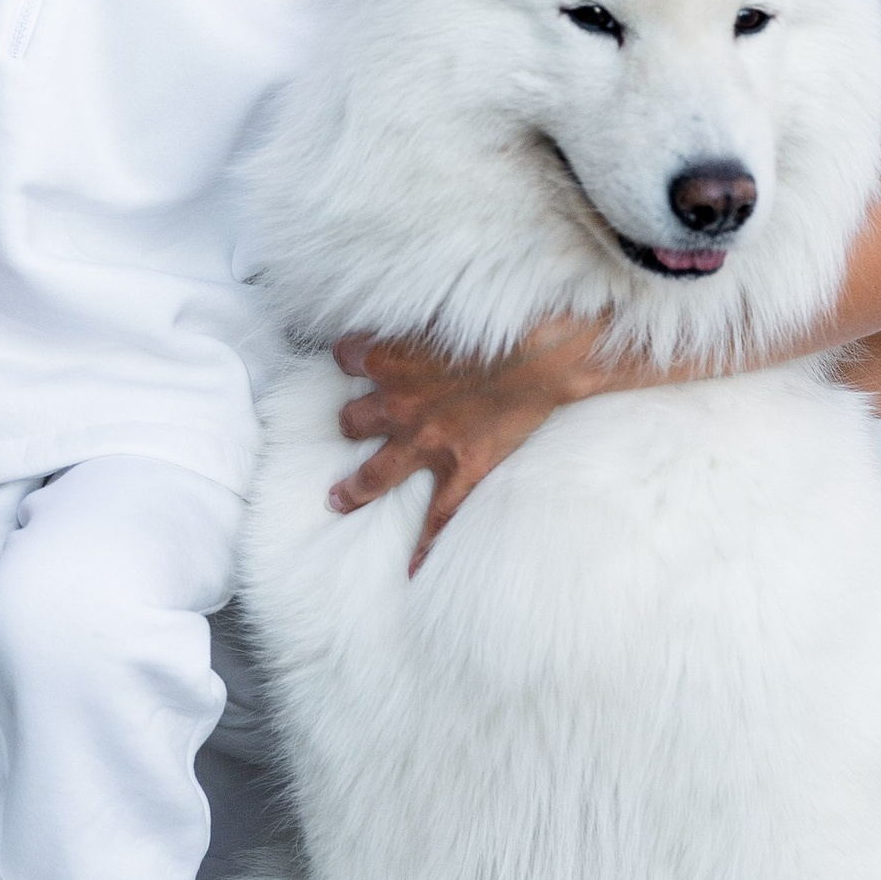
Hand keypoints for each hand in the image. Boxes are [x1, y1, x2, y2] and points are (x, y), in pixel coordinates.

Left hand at [328, 315, 605, 568]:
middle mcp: (398, 404)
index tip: (354, 358)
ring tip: (338, 498)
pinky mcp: (461, 468)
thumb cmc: (500, 319)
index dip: (351, 357)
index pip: (346, 356)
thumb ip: (414, 320)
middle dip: (350, 421)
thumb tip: (403, 310)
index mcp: (390, 359)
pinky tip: (412, 571)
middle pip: (352, 418)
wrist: (542, 353)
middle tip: (348, 426)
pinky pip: (437, 516)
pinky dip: (424, 546)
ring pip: (375, 472)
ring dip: (354, 487)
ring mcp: (427, 442)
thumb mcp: (443, 308)